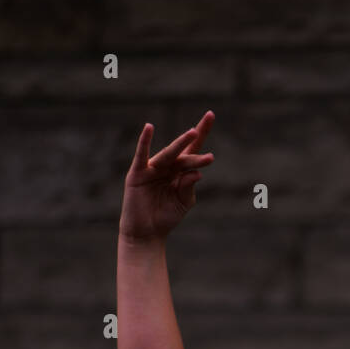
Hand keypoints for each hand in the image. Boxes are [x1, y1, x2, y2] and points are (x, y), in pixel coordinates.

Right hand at [119, 110, 215, 243]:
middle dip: (193, 141)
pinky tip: (149, 128)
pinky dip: (144, 141)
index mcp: (180, 172)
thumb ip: (189, 187)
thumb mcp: (183, 202)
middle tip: (201, 132)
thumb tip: (196, 173)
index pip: (193, 150)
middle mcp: (167, 166)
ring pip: (169, 155)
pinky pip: (142, 155)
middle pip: (183, 152)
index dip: (202, 133)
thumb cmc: (166, 216)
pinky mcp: (138, 173)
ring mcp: (152, 168)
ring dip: (180, 144)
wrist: (148, 232)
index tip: (211, 115)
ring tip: (193, 134)